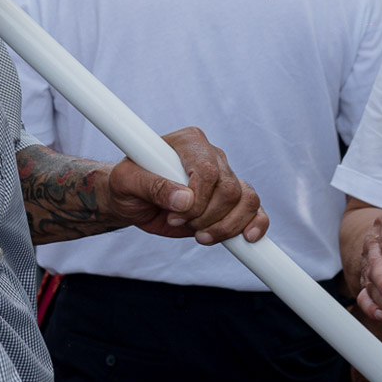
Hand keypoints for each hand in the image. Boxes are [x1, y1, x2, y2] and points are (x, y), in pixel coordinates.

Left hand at [107, 127, 267, 246]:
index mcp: (189, 142)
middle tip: (180, 223)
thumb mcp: (128, 183)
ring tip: (200, 236)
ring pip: (246, 199)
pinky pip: (254, 209)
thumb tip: (185, 200)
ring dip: (226, 226)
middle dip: (207, 216)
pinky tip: (246, 238)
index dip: (198, 200)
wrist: (132, 200)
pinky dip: (255, 224)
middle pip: (230, 189)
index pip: (208, 170)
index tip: (175, 215)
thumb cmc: (127, 186)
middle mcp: (212, 156)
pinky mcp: (230, 200)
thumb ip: (153, 187)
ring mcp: (224, 177)